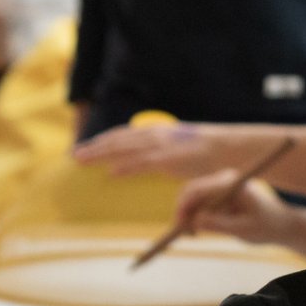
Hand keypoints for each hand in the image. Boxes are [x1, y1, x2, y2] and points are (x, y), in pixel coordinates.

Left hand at [75, 120, 268, 178]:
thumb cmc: (209, 153)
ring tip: (82, 160)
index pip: (124, 135)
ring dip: (101, 154)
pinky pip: (144, 163)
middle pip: (119, 139)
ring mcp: (163, 145)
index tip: (86, 147)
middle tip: (74, 154)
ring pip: (125, 148)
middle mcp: (157, 135)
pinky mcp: (171, 159)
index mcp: (158, 132)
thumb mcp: (181, 149)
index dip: (104, 141)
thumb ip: (163, 154)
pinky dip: (126, 167)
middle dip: (95, 146)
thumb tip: (152, 160)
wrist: (232, 148)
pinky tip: (111, 173)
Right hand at [172, 169, 302, 249]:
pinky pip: (199, 202)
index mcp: (232, 183)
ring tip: (192, 236)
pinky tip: (196, 231)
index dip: (184, 207)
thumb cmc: (266, 227)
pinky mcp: (219, 193)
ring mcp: (221, 184)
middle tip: (181, 234)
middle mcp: (224, 178)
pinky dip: (194, 216)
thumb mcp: (243, 230)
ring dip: (188, 216)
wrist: (281, 224)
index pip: (198, 189)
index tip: (179, 226)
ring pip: (193, 198)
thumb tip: (195, 222)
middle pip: (191, 191)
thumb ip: (220, 225)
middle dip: (183, 212)